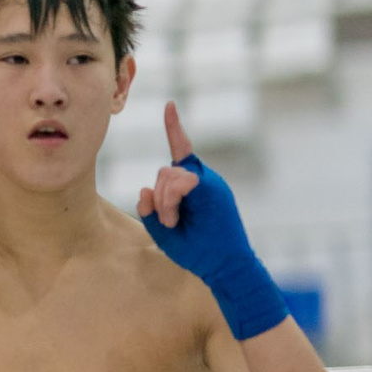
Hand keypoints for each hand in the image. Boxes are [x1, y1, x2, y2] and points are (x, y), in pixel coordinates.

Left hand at [135, 103, 288, 341]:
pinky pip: (182, 180)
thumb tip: (145, 189)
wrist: (226, 266)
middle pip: (164, 172)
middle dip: (159, 198)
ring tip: (175, 223)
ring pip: (169, 175)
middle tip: (169, 223)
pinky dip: (172, 199)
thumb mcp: (163, 230)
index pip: (181, 151)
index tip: (170, 105)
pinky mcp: (214, 190)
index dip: (175, 128)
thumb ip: (151, 210)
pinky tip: (175, 217)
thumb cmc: (196, 250)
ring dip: (166, 202)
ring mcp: (210, 183)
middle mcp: (202, 179)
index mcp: (191, 186)